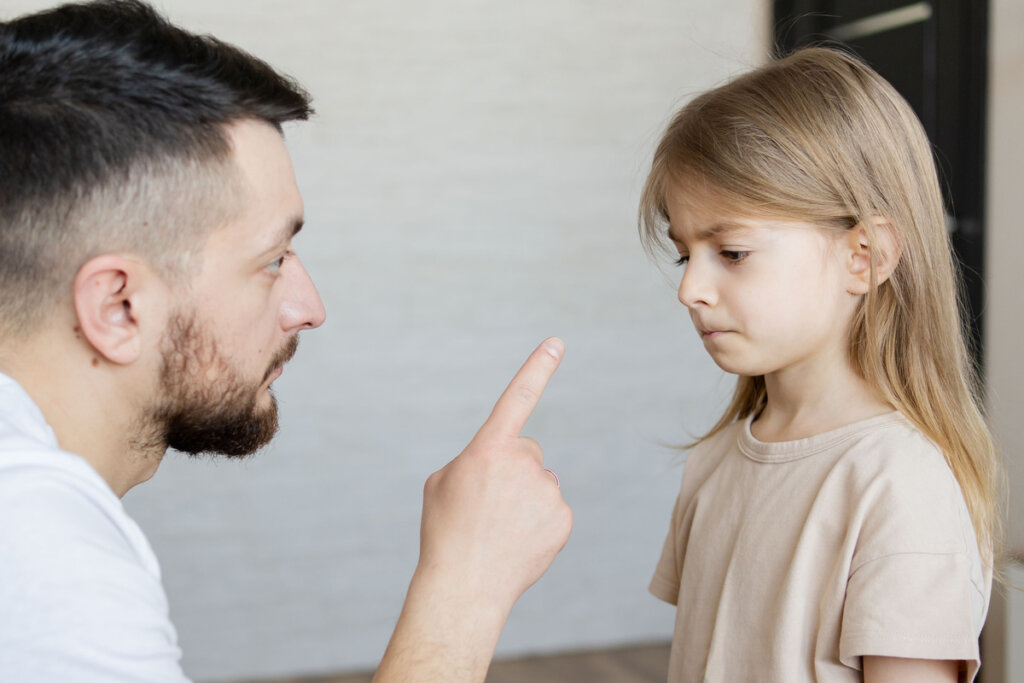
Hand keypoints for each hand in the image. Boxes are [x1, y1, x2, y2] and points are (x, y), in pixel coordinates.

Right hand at [417, 337, 571, 610]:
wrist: (465, 586)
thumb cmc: (446, 530)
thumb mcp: (443, 482)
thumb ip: (476, 459)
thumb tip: (503, 464)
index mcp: (489, 449)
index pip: (517, 398)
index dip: (537, 368)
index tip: (557, 342)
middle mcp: (524, 463)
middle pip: (527, 451)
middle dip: (512, 469)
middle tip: (488, 504)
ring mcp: (547, 491)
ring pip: (539, 482)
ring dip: (524, 498)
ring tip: (499, 528)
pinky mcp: (564, 518)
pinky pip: (552, 508)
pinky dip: (538, 521)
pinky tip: (518, 540)